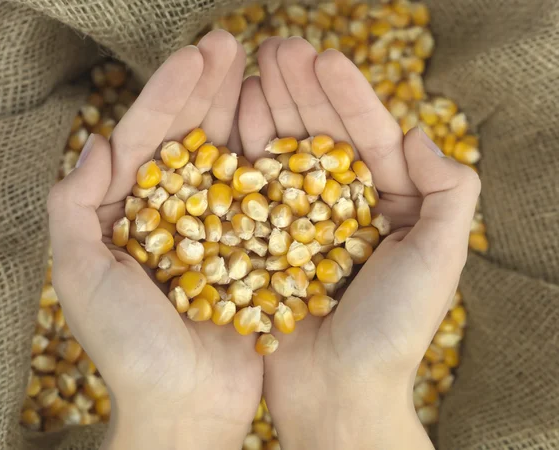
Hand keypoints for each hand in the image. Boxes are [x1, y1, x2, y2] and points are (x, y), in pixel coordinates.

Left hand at [47, 31, 262, 449]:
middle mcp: (174, 212)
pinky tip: (283, 125)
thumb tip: (96, 144)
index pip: (147, 138)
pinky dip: (271, 159)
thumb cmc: (130, 349)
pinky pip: (262, 196)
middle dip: (209, 88)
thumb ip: (75, 209)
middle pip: (190, 137)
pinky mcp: (252, 248)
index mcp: (129, 212)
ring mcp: (216, 227)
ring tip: (261, 66)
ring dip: (242, 111)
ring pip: (228, 158)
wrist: (187, 405)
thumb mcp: (82, 278)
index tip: (199, 54)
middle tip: (233, 43)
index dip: (170, 94)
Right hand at [237, 37, 479, 449]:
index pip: (370, 136)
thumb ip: (447, 192)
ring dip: (271, 110)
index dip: (348, 96)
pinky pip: (256, 190)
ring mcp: (301, 222)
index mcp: (389, 204)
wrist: (338, 391)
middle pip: (323, 136)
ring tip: (252, 69)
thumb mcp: (440, 258)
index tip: (323, 58)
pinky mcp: (265, 242)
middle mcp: (344, 207)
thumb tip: (419, 134)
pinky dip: (247, 153)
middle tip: (277, 46)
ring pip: (286, 154)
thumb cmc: (393, 330)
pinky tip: (237, 118)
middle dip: (302, 90)